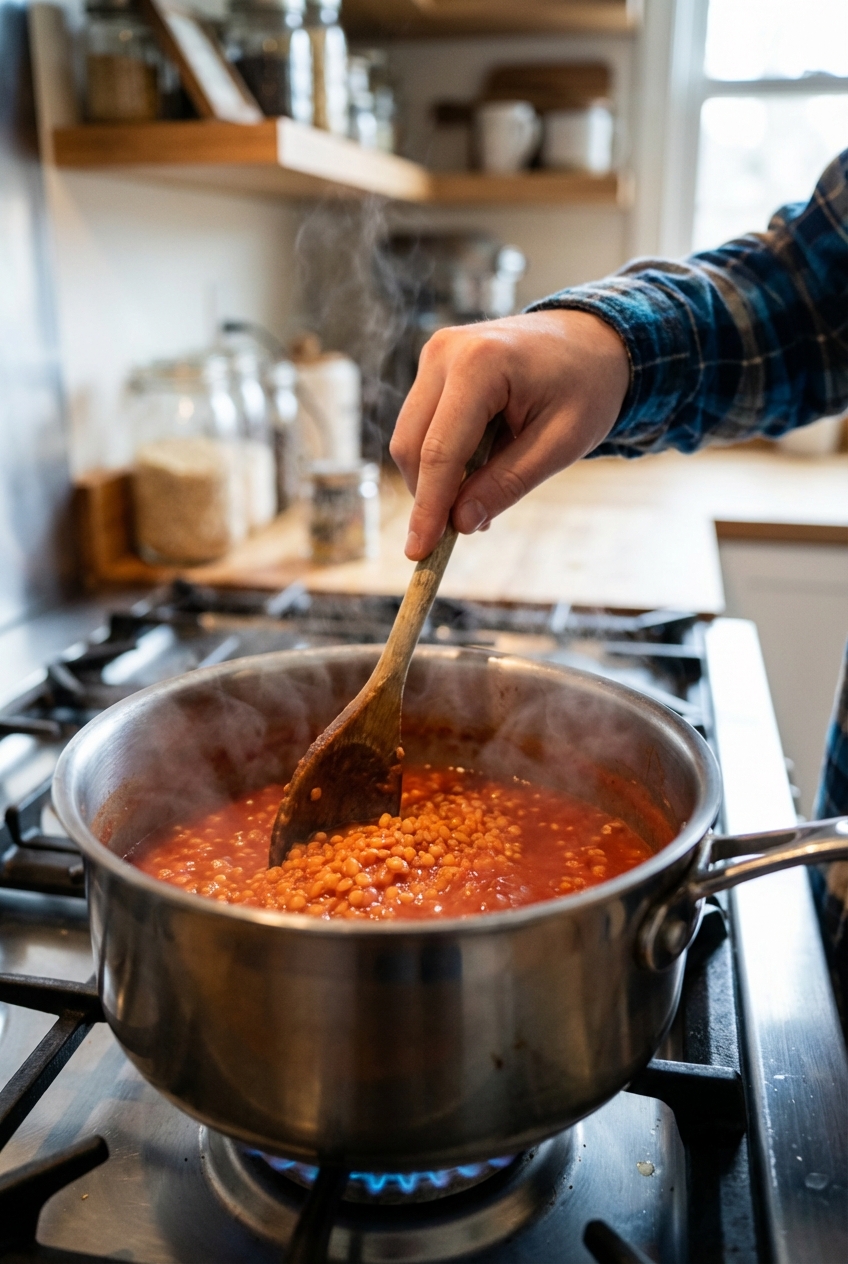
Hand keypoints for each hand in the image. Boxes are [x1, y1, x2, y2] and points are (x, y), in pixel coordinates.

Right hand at [389, 309, 629, 559]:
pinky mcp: (433, 366)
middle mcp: (445, 352)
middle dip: (429, 496)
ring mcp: (434, 355)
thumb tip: (459, 523)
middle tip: (463, 530)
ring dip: (435, 478)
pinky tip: (476, 468)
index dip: (428, 508)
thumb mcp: (560, 444)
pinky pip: (421, 425)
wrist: (591, 338)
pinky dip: (440, 458)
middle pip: (412, 446)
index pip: (440, 451)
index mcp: (480, 364)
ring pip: (409, 438)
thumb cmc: (586, 387)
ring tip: (480, 495)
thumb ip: (508, 483)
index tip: (419, 553)